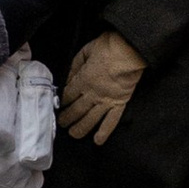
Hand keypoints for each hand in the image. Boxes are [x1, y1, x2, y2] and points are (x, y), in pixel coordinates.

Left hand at [59, 31, 146, 145]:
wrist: (130, 50)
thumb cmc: (108, 46)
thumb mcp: (86, 50)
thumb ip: (75, 65)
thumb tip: (67, 79)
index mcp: (84, 79)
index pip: (69, 94)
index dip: (62, 101)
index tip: (58, 106)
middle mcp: (93, 94)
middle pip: (76, 109)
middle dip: (67, 117)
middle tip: (61, 123)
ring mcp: (106, 101)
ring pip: (90, 119)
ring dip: (80, 128)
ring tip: (73, 134)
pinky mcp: (119, 103)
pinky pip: (111, 121)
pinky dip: (104, 132)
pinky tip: (97, 141)